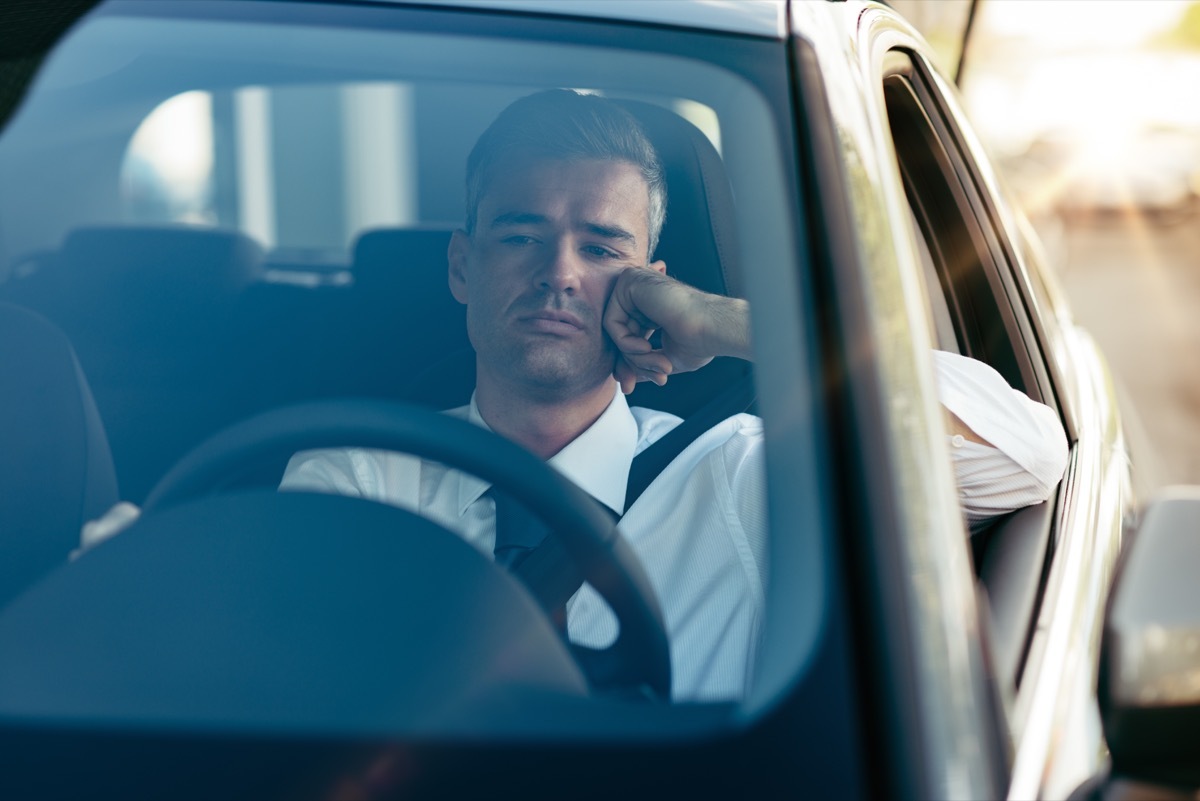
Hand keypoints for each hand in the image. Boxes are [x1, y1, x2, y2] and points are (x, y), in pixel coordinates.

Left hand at [603, 266, 749, 393]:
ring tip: (659, 366)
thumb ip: (643, 362)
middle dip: (630, 364)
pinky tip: (646, 347)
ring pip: (615, 332)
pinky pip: (611, 322)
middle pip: (619, 335)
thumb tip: (625, 379)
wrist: (714, 329)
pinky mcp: (628, 282)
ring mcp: (634, 284)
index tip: (631, 387)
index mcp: (650, 307)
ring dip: (634, 357)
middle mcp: (640, 293)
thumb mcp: (665, 358)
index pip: (627, 337)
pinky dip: (625, 343)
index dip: (628, 364)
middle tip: (646, 382)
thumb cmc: (700, 342)